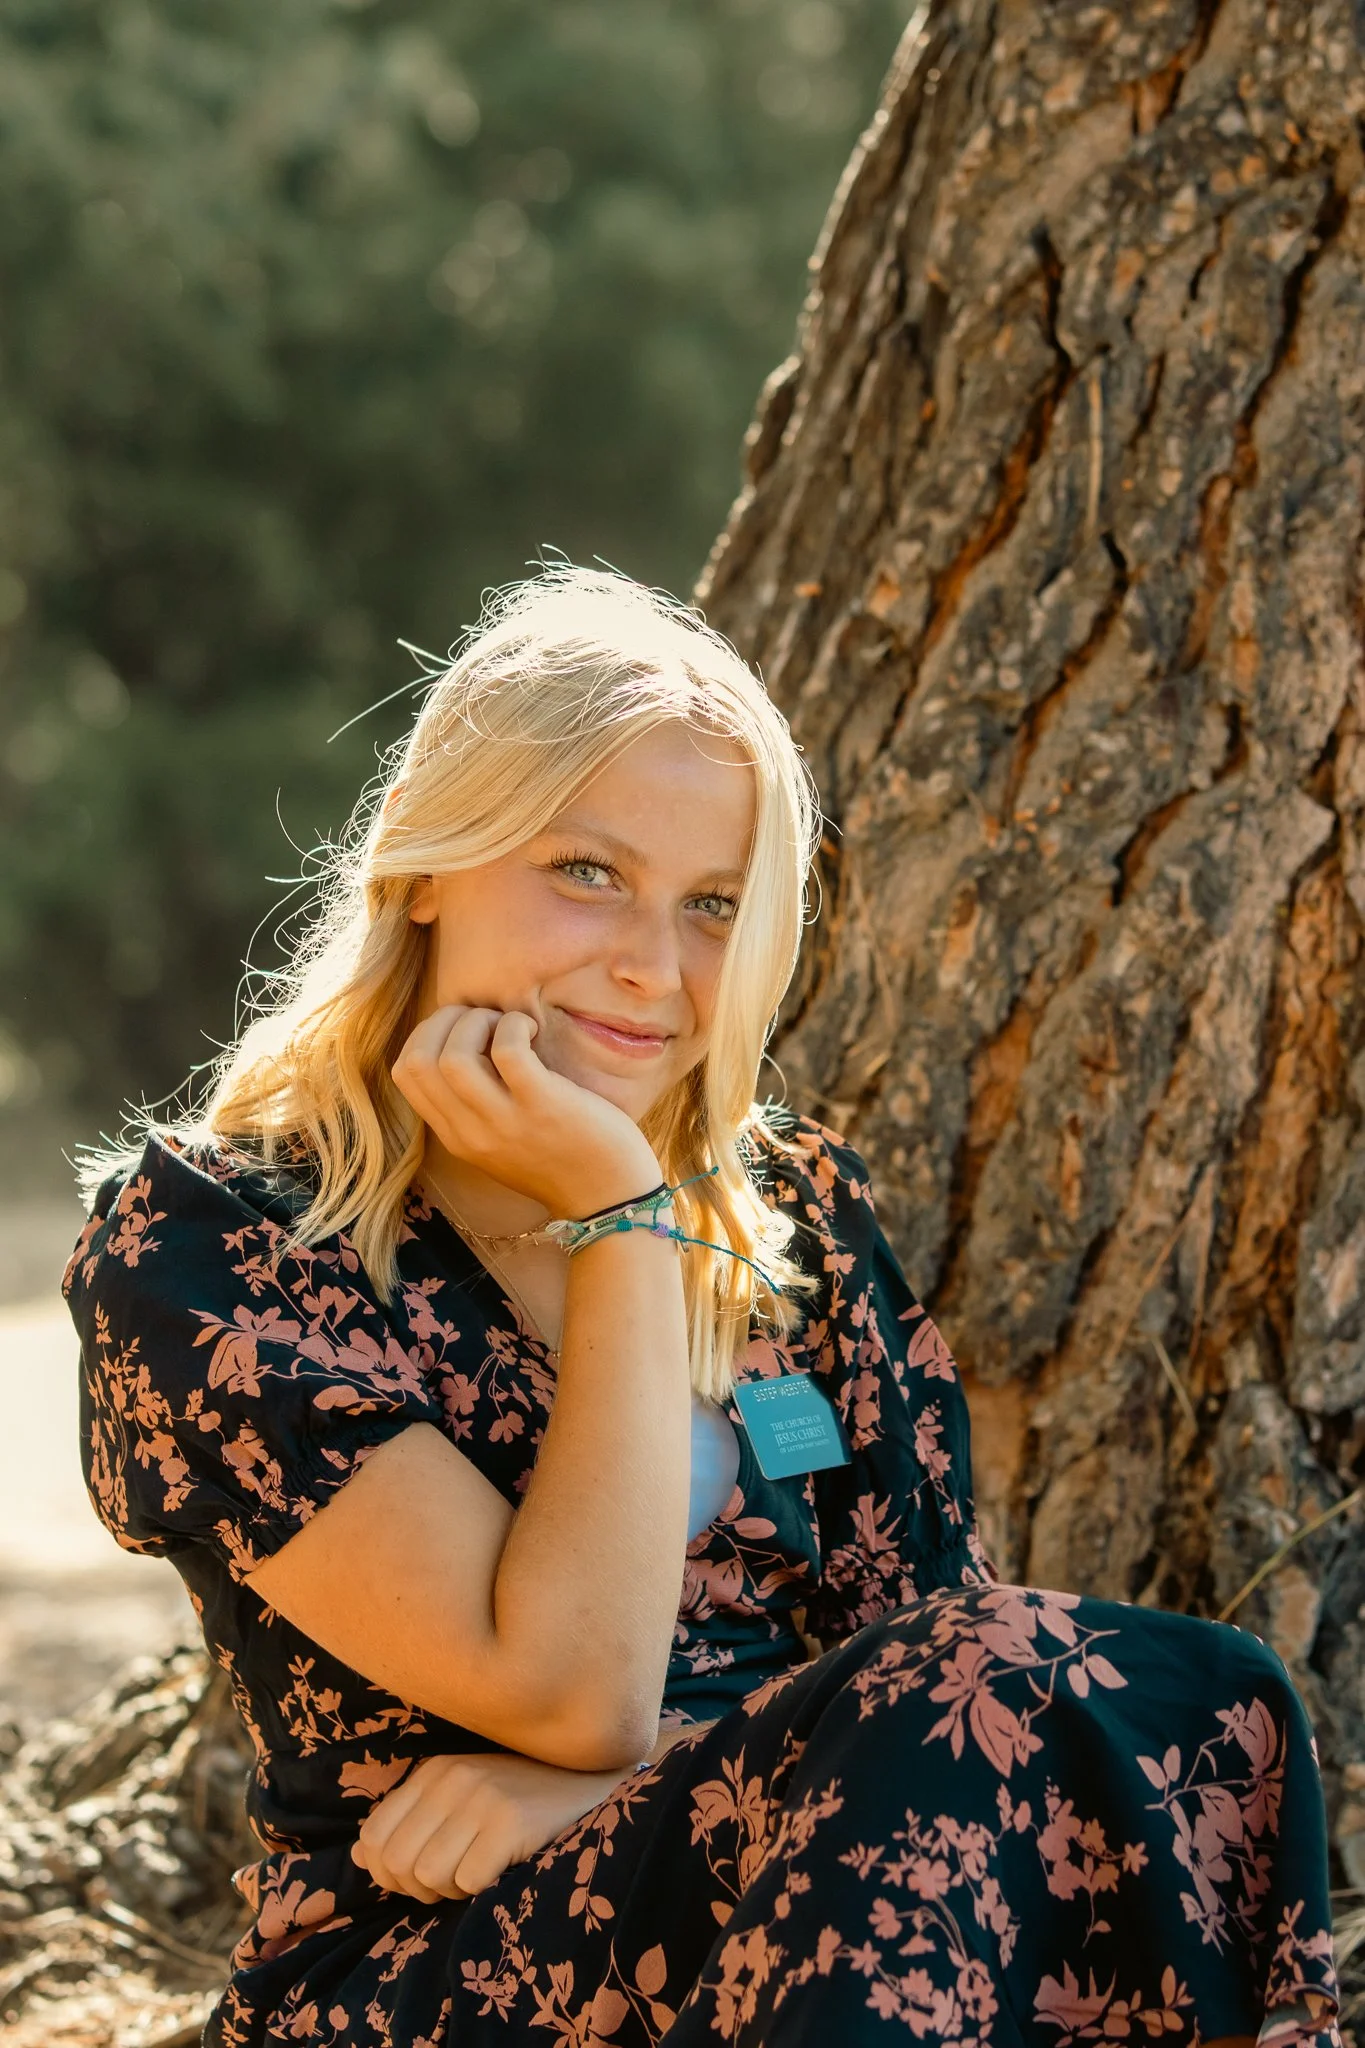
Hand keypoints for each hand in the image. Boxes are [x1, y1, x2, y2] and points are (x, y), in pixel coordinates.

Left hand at [350, 1749, 629, 1904]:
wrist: (590, 1786)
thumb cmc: (520, 1802)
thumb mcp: (460, 1800)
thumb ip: (412, 1823)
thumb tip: (362, 1854)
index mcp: (433, 1771)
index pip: (373, 1837)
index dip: (386, 1873)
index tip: (417, 1878)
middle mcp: (452, 1778)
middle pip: (395, 1862)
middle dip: (415, 1888)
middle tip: (451, 1881)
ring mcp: (482, 1797)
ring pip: (427, 1876)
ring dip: (449, 1890)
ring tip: (477, 1872)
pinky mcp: (511, 1822)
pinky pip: (467, 1881)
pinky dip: (478, 1889)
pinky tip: (499, 1871)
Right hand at [391, 1004, 661, 1218]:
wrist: (609, 1197)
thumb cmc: (563, 1156)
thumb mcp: (500, 1140)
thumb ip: (474, 1106)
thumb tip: (464, 1042)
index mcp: (456, 1136)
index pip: (405, 1074)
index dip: (428, 1034)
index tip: (465, 1029)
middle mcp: (471, 1132)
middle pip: (418, 1061)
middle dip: (447, 1021)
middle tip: (487, 1022)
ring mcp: (505, 1121)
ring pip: (453, 1056)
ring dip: (478, 1022)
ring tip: (509, 1026)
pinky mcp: (542, 1105)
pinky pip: (508, 1049)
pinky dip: (515, 1025)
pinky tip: (534, 1031)